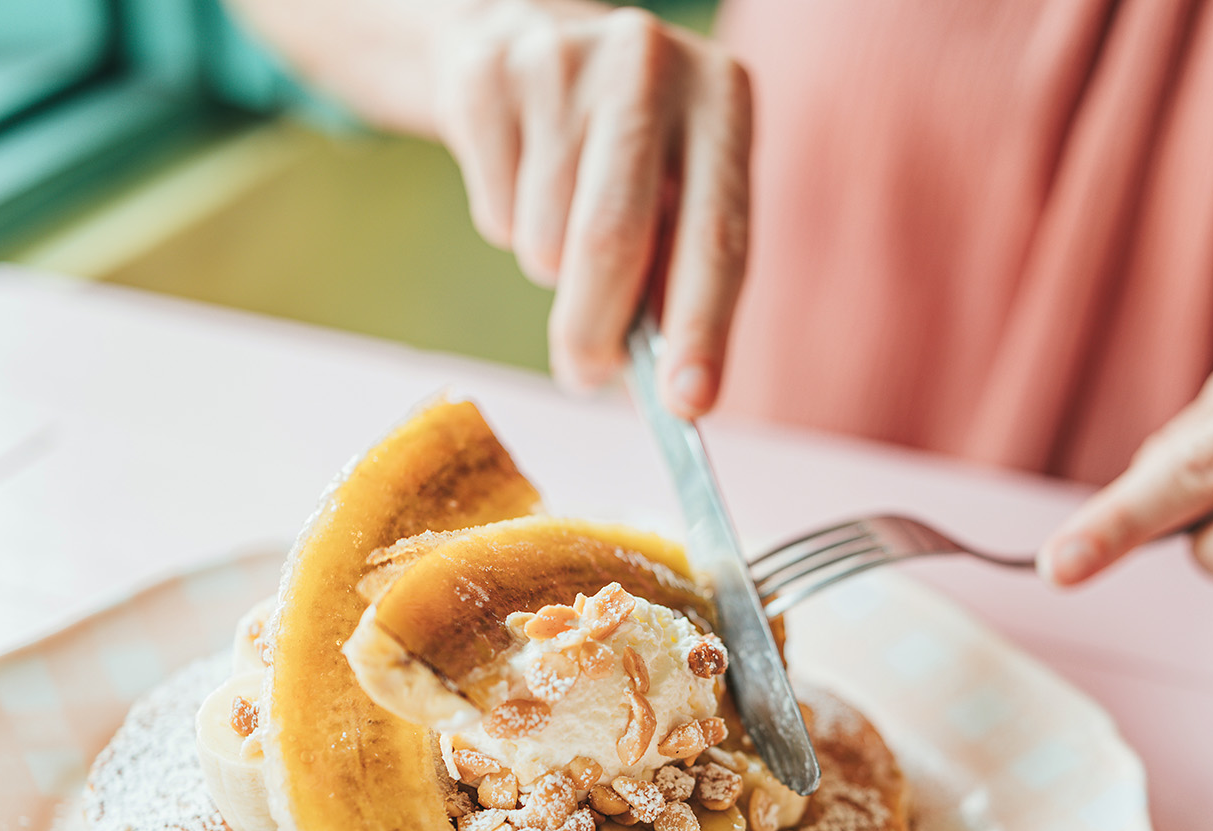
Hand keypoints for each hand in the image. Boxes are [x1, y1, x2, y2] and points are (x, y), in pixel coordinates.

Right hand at [434, 2, 750, 416]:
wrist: (531, 46)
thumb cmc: (628, 152)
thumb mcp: (681, 191)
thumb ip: (683, 276)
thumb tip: (672, 388)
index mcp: (723, 97)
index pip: (718, 236)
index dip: (702, 328)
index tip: (688, 402)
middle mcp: (651, 65)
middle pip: (614, 240)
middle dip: (595, 331)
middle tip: (585, 374)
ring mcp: (565, 60)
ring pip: (546, 236)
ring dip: (550, 269)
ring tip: (564, 228)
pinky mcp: (489, 74)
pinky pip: (495, 209)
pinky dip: (507, 227)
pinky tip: (524, 183)